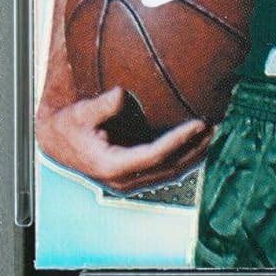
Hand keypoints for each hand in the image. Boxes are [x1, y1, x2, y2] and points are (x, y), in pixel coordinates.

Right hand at [36, 87, 214, 192]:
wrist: (58, 144)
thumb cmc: (69, 125)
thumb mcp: (80, 113)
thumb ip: (100, 105)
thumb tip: (121, 94)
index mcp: (113, 166)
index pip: (156, 155)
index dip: (180, 140)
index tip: (199, 123)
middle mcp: (125, 180)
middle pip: (171, 168)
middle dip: (196, 148)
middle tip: (217, 125)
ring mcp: (131, 181)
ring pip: (172, 172)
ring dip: (196, 154)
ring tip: (215, 132)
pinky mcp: (136, 176)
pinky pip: (167, 169)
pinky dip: (186, 156)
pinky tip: (199, 140)